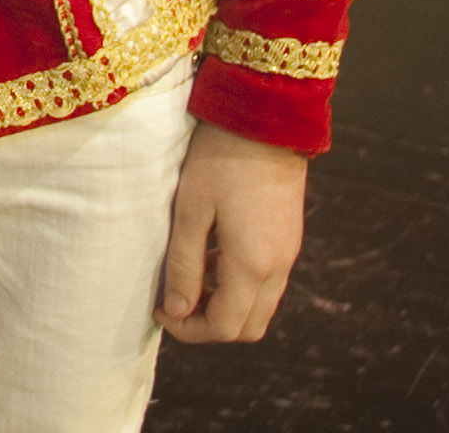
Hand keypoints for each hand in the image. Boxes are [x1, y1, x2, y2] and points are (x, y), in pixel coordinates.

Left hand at [158, 120, 307, 342]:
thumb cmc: (220, 159)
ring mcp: (288, 254)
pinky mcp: (289, 239)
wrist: (267, 118)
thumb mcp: (191, 210)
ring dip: (225, 304)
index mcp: (252, 265)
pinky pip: (267, 282)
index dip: (189, 330)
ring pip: (260, 307)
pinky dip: (239, 284)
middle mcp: (278, 268)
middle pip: (247, 327)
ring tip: (190, 274)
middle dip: (209, 324)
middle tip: (175, 300)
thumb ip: (184, 265)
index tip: (160, 310)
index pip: (225, 327)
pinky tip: (212, 253)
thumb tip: (176, 311)